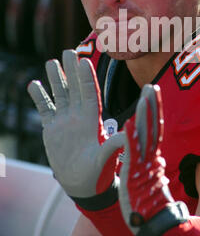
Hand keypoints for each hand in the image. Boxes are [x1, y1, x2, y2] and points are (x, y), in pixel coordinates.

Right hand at [27, 50, 123, 208]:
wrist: (81, 184)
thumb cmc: (98, 173)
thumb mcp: (107, 159)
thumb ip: (114, 146)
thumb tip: (129, 135)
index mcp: (92, 120)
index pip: (89, 93)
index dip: (86, 78)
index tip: (84, 61)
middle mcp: (78, 116)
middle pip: (74, 88)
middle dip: (71, 70)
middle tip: (68, 51)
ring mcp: (64, 121)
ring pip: (60, 95)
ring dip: (56, 79)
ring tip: (52, 62)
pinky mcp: (52, 130)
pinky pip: (45, 110)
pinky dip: (39, 98)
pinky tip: (34, 85)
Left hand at [119, 84, 188, 235]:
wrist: (153, 222)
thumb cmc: (149, 200)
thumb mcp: (151, 177)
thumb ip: (153, 163)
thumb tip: (157, 155)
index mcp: (153, 156)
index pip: (155, 128)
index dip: (154, 110)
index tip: (153, 92)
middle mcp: (152, 156)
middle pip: (154, 126)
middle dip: (152, 105)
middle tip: (152, 85)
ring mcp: (144, 163)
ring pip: (146, 133)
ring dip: (145, 113)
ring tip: (145, 95)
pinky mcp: (135, 172)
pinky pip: (133, 151)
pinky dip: (132, 136)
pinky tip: (129, 121)